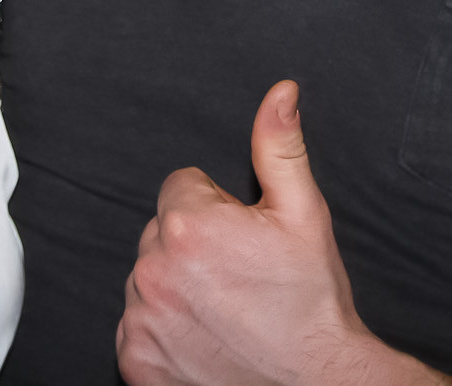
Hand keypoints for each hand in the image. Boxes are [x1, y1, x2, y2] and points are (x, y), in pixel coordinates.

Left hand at [117, 80, 407, 385]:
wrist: (314, 380)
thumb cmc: (310, 301)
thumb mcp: (303, 213)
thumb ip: (279, 147)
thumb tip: (279, 94)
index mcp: (188, 225)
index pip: (180, 188)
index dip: (216, 209)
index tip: (241, 237)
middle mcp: (154, 270)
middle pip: (161, 233)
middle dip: (193, 245)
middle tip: (238, 274)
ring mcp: (141, 320)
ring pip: (148, 279)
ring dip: (176, 287)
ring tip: (224, 307)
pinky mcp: (137, 361)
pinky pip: (137, 327)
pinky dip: (163, 331)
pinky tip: (204, 336)